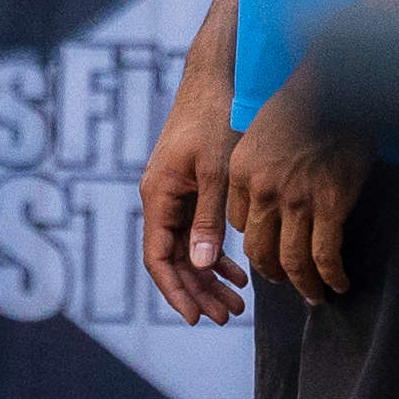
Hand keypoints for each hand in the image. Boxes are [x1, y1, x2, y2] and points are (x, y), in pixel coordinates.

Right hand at [138, 96, 247, 325]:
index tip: (196, 318)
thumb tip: (201, 265)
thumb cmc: (215, 118)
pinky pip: (199, 233)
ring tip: (237, 303)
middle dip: (199, 291)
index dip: (175, 291)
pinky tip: (240, 272)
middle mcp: (161, 199)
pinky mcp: (192, 190)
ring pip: (188, 250)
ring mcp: (175, 195)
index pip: (158, 258)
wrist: (216, 79)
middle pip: (174, 260)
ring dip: (210, 277)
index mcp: (159, 196)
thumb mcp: (215, 171)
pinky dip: (218, 254)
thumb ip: (208, 220)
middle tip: (228, 317)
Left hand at [221, 72, 372, 308]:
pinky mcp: (331, 206)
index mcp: (240, 174)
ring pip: (293, 261)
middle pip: (260, 252)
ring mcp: (297, 202)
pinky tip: (339, 283)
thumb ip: (255, 168)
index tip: (272, 249)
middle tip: (288, 283)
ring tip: (315, 296)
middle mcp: (262, 192)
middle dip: (273, 275)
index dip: (257, 241)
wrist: (336, 85)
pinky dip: (331, 277)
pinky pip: (325, 256)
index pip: (241, 225)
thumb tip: (265, 201)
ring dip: (304, 286)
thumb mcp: (259, 131)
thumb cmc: (301, 103)